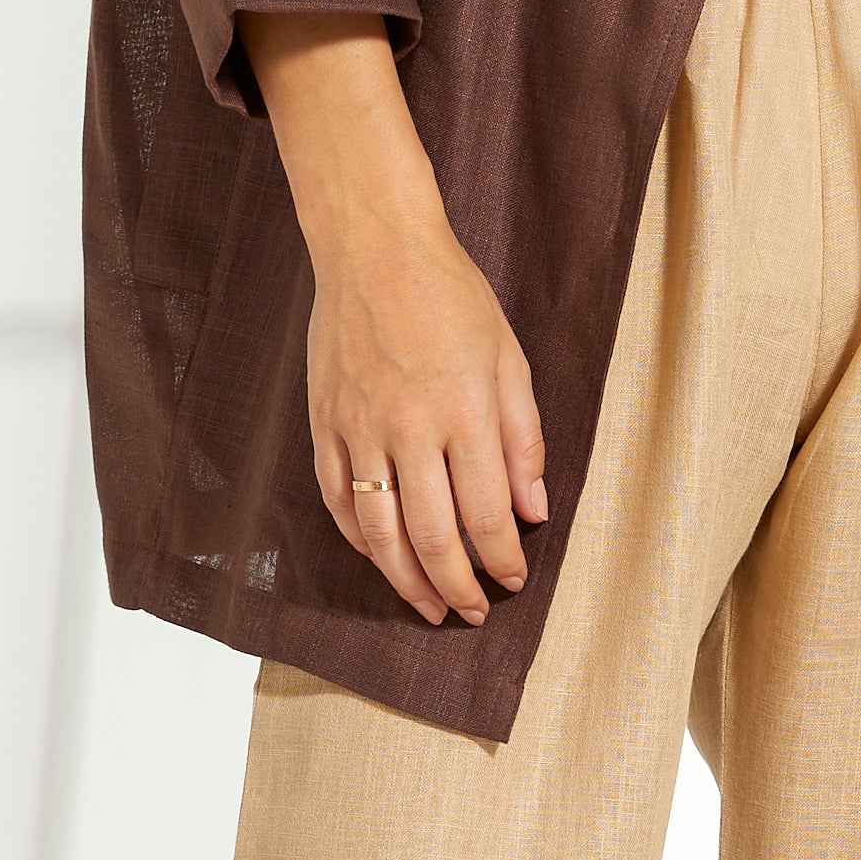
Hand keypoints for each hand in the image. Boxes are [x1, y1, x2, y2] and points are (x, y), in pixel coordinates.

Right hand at [240, 13, 547, 626]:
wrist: (373, 247)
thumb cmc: (450, 295)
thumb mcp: (509, 358)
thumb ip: (524, 438)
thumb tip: (534, 509)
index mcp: (464, 412)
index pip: (487, 513)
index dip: (502, 558)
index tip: (514, 580)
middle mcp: (409, 429)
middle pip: (432, 535)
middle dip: (458, 585)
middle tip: (473, 612)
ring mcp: (360, 429)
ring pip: (379, 530)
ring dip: (405, 579)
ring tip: (428, 606)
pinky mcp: (325, 422)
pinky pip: (337, 497)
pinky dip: (359, 537)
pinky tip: (380, 556)